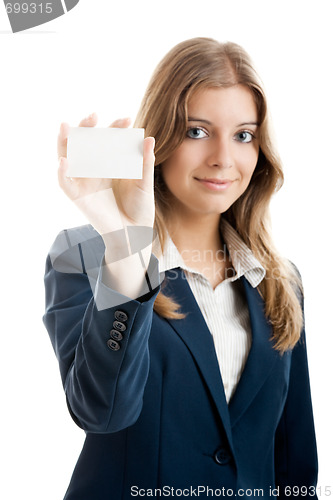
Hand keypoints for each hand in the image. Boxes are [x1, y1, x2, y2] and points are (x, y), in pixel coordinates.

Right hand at [57, 113, 155, 236]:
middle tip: (94, 115)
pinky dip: (62, 173)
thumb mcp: (144, 183)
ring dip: (65, 142)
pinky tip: (64, 161)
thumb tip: (149, 138)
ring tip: (66, 127)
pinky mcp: (78, 197)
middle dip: (85, 128)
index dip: (114, 128)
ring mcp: (84, 181)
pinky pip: (65, 183)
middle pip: (84, 143)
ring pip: (68, 157)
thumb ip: (145, 163)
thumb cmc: (139, 207)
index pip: (107, 139)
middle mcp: (94, 169)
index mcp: (109, 163)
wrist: (135, 232)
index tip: (127, 119)